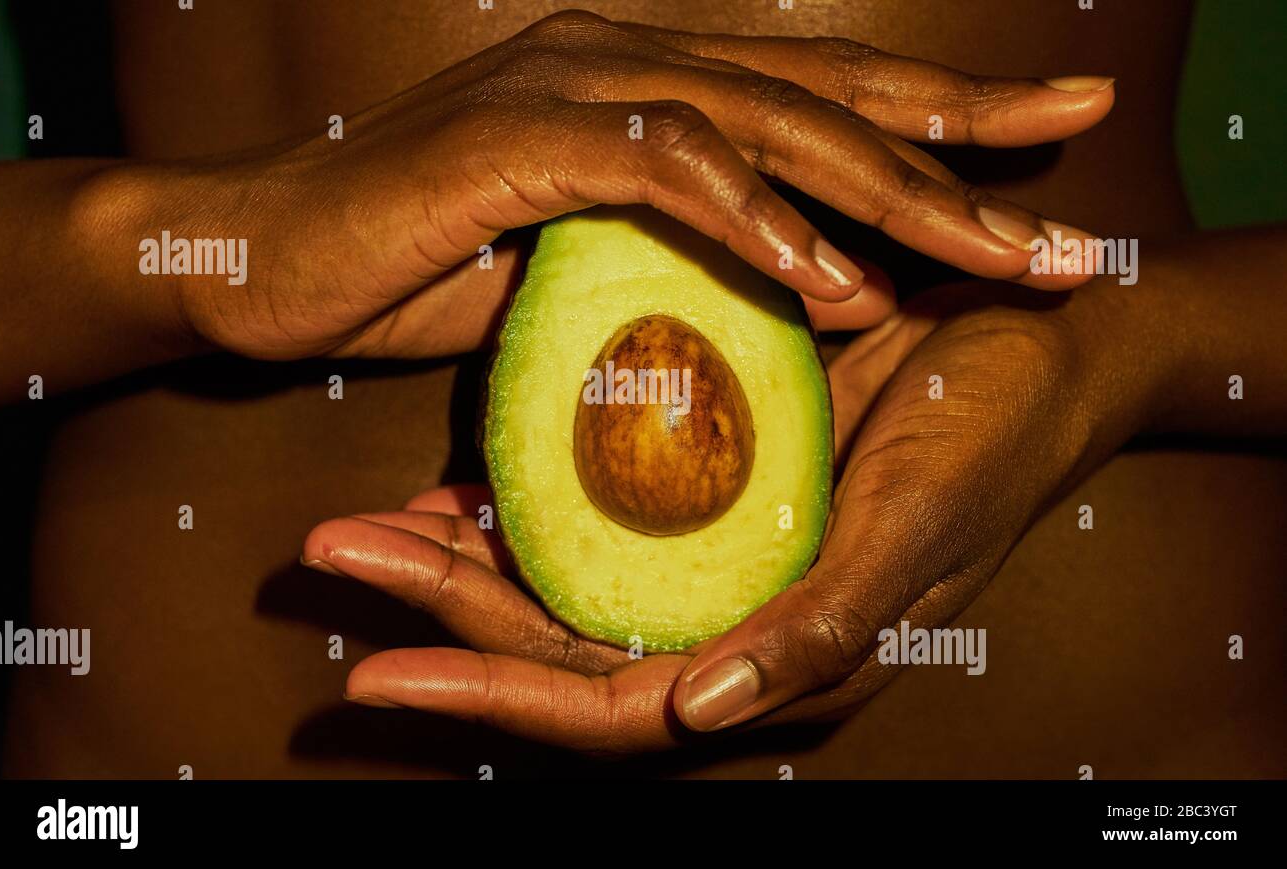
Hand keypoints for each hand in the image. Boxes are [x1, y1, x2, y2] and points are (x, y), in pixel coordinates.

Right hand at [108, 10, 1112, 361]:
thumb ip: (668, 258)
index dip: (944, 114)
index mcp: (649, 86)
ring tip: (991, 255)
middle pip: (829, 96)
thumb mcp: (573, 264)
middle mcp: (626, 59)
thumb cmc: (415, 266)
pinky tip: (825, 272)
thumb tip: (765, 288)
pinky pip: (662, 169)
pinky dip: (751, 220)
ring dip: (884, 192)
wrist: (257, 260)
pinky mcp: (521, 136)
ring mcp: (575, 84)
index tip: (1051, 142)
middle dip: (964, 142)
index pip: (824, 96)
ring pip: (768, 123)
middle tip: (1075, 174)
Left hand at [299, 273, 1168, 751]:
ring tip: (361, 529)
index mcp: (782, 662)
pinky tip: (455, 488)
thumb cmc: (992, 433)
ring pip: (560, 584)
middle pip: (558, 645)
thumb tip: (700, 715)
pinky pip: (593, 515)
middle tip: (331, 561)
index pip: (609, 706)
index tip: (379, 675)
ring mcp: (715, 554)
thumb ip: (818, 629)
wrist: (1038, 338)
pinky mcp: (710, 486)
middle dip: (438, 614)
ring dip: (459, 562)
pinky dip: (520, 508)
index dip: (492, 696)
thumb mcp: (916, 529)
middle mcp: (734, 621)